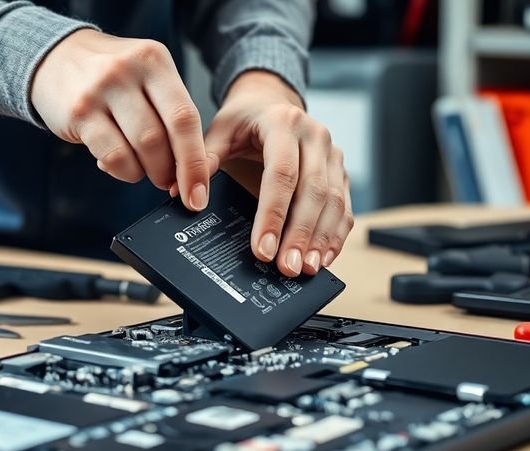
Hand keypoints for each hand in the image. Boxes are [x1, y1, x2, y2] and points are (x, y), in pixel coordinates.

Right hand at [30, 29, 209, 210]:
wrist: (56, 57)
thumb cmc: (112, 76)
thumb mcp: (148, 77)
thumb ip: (171, 114)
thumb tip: (192, 171)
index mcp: (155, 61)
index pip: (186, 118)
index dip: (196, 162)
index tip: (199, 193)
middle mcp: (129, 71)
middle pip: (163, 137)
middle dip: (171, 171)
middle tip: (169, 182)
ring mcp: (100, 90)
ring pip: (139, 150)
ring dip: (147, 172)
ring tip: (142, 168)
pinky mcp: (79, 113)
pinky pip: (111, 157)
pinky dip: (122, 170)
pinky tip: (119, 163)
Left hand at [203, 71, 353, 276]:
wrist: (270, 103)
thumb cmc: (244, 121)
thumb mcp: (220, 131)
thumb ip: (204, 160)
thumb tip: (186, 196)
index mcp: (283, 122)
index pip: (282, 173)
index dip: (273, 214)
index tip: (262, 248)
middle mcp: (315, 136)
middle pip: (313, 191)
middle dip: (300, 234)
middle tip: (287, 267)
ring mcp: (332, 155)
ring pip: (333, 202)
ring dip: (321, 239)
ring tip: (306, 269)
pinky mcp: (340, 173)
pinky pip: (344, 207)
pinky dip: (335, 235)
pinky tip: (324, 257)